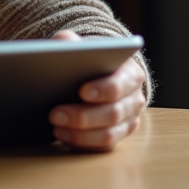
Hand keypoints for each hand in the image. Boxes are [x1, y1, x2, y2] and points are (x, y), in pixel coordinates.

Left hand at [47, 30, 146, 150]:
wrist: (98, 77)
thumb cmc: (90, 61)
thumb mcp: (81, 46)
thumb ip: (71, 42)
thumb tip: (61, 44)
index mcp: (130, 73)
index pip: (120, 84)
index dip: (102, 89)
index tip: (81, 91)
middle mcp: (134, 99)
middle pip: (113, 113)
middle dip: (82, 116)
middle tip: (54, 114)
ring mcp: (128, 121)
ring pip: (108, 135)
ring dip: (80, 133)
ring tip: (55, 127)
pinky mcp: (118, 136)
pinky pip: (102, 146)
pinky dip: (81, 142)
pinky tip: (62, 135)